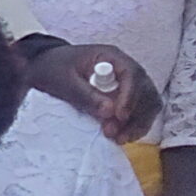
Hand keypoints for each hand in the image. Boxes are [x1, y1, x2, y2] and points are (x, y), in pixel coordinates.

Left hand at [25, 41, 160, 142]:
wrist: (46, 67)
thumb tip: (109, 112)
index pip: (131, 74)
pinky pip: (142, 111)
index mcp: (111, 56)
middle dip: (134, 114)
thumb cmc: (54, 68)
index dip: (130, 96)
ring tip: (119, 138)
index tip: (119, 116)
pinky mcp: (126, 96)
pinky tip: (124, 136)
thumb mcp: (64, 81)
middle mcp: (125, 68)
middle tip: (114, 133)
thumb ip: (85, 95)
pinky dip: (137, 124)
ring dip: (138, 123)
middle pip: (145, 90)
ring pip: (148, 102)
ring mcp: (128, 82)